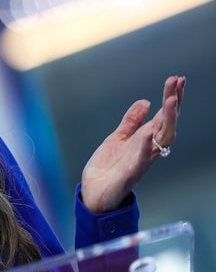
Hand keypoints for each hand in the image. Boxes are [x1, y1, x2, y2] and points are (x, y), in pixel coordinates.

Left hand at [81, 76, 184, 212]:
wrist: (93, 193)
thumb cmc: (108, 168)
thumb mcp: (117, 138)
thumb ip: (131, 122)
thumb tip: (145, 101)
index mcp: (145, 140)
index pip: (163, 116)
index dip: (171, 98)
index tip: (177, 79)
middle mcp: (148, 149)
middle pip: (167, 124)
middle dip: (173, 103)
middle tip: (177, 82)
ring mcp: (141, 161)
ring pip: (161, 139)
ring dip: (167, 120)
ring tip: (170, 100)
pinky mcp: (130, 174)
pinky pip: (141, 159)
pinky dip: (145, 145)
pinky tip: (147, 132)